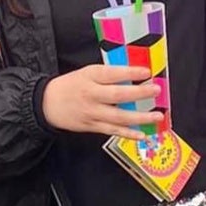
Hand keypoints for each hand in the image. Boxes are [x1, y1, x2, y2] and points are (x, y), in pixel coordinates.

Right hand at [41, 64, 161, 140]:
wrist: (47, 104)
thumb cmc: (71, 85)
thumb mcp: (87, 73)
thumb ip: (109, 74)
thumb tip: (135, 75)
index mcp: (90, 77)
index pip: (112, 74)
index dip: (130, 72)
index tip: (147, 71)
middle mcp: (92, 95)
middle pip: (118, 96)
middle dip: (139, 93)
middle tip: (156, 90)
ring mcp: (92, 113)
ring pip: (118, 117)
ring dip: (140, 117)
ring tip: (157, 116)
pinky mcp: (92, 127)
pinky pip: (113, 131)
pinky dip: (128, 133)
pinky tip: (142, 134)